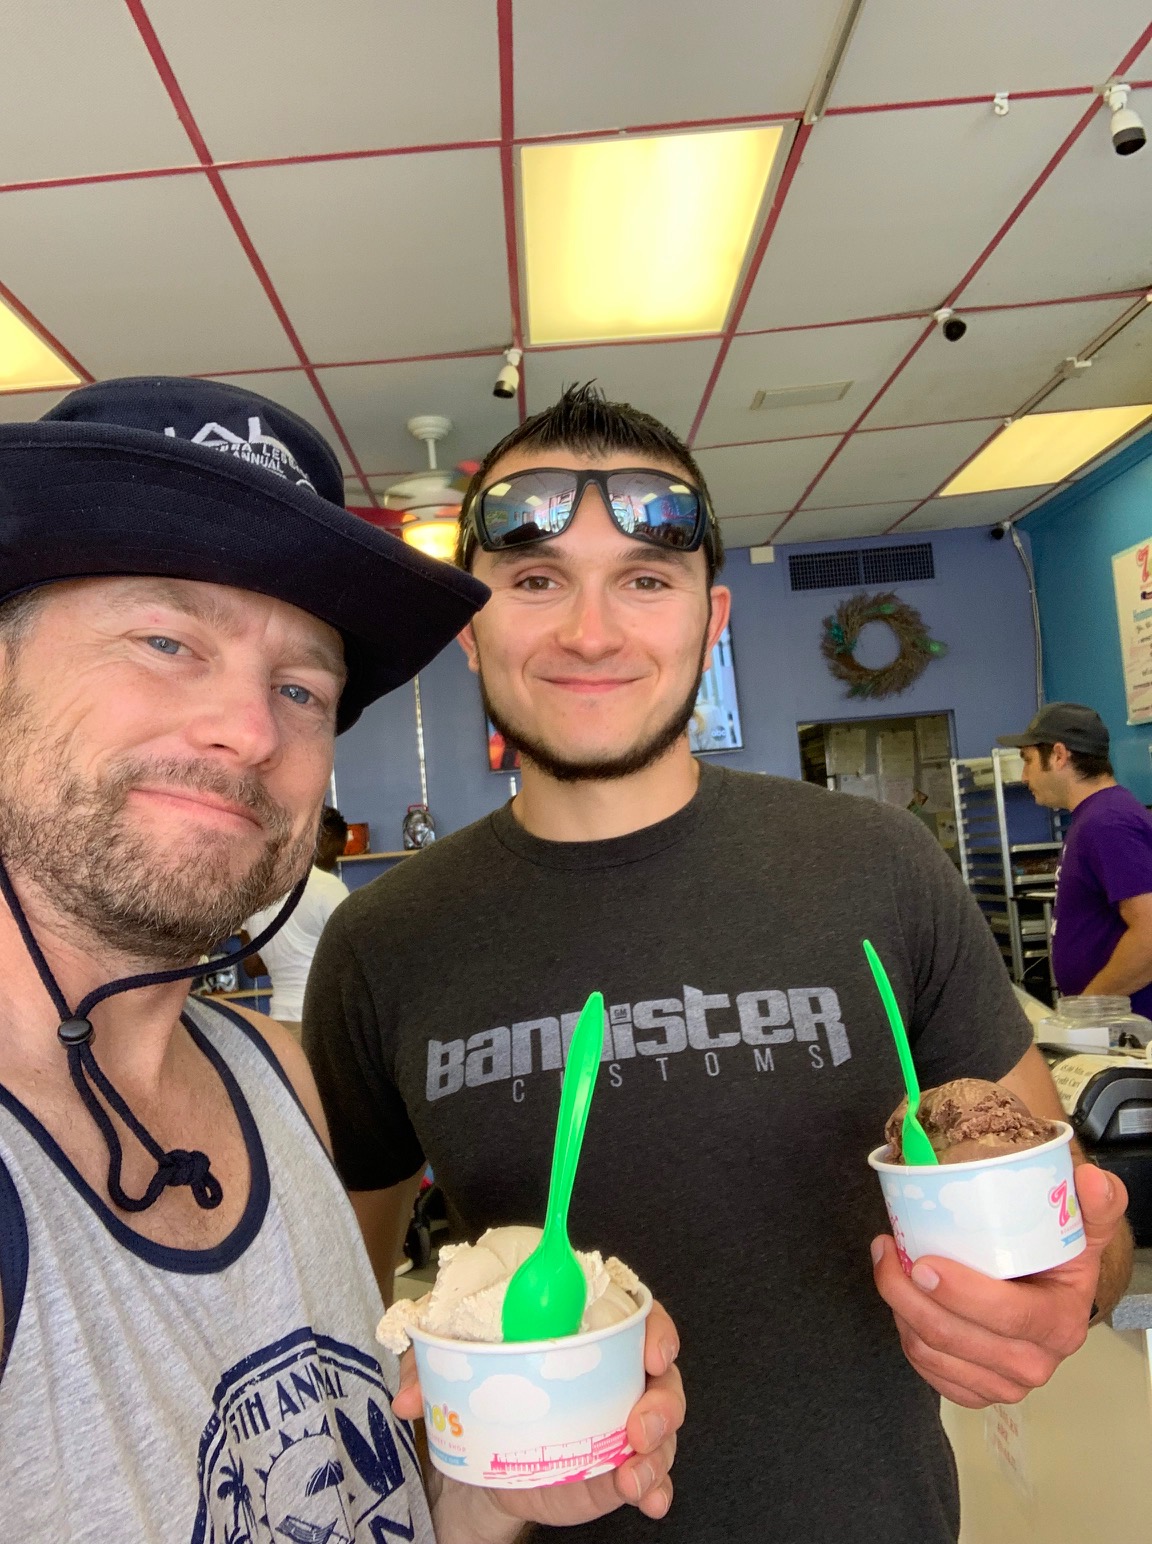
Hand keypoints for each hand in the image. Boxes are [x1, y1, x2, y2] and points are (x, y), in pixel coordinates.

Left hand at [396, 1300, 683, 1539]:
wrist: (473, 1445)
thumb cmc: (477, 1378)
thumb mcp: (449, 1354)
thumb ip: (427, 1365)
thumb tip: (408, 1397)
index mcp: (585, 1328)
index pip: (637, 1315)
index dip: (656, 1329)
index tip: (653, 1350)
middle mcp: (613, 1372)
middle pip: (661, 1377)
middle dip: (662, 1403)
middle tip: (637, 1428)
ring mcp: (617, 1422)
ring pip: (661, 1429)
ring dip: (658, 1454)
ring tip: (634, 1478)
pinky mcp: (611, 1466)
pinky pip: (647, 1474)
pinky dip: (653, 1487)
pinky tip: (649, 1500)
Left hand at [871, 1164, 1127, 1407]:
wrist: (1052, 1296)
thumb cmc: (1058, 1259)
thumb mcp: (1083, 1227)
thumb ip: (1095, 1204)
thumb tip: (1093, 1181)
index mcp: (1060, 1323)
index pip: (1007, 1315)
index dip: (960, 1293)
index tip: (921, 1262)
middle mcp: (1033, 1362)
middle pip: (955, 1337)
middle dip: (907, 1294)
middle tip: (886, 1249)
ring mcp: (1003, 1382)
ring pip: (931, 1353)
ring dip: (897, 1308)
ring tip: (887, 1263)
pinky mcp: (975, 1389)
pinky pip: (926, 1371)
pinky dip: (904, 1334)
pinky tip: (899, 1300)